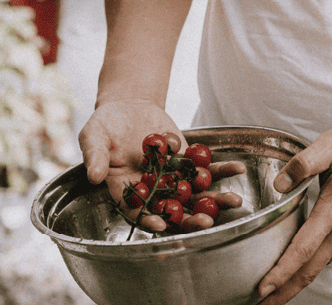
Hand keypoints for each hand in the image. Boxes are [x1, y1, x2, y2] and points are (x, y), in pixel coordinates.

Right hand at [79, 99, 245, 231]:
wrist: (128, 106)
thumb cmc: (106, 124)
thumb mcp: (94, 135)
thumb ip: (95, 155)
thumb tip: (94, 176)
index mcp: (126, 190)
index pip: (137, 211)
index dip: (149, 219)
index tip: (162, 224)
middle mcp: (151, 189)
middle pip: (172, 210)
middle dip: (190, 219)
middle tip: (206, 223)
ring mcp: (172, 177)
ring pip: (195, 195)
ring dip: (216, 200)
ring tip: (234, 202)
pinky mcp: (188, 161)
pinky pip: (207, 168)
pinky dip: (223, 169)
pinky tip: (238, 169)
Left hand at [258, 124, 331, 303]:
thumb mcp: (329, 146)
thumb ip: (302, 163)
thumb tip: (279, 185)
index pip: (304, 248)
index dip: (282, 271)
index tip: (264, 287)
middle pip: (311, 269)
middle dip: (284, 291)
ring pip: (320, 264)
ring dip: (295, 281)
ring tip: (272, 293)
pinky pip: (328, 254)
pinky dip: (309, 267)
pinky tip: (296, 268)